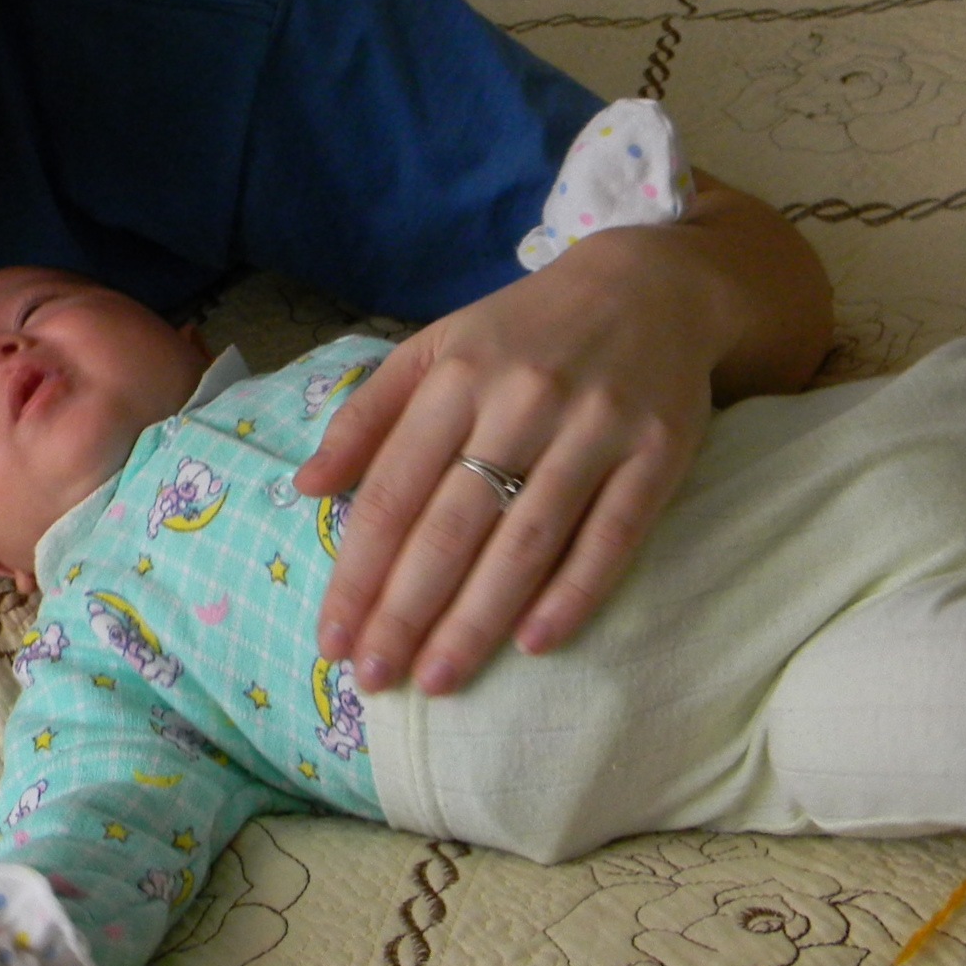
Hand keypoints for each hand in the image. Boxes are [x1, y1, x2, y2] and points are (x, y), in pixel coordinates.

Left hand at [294, 171, 830, 695]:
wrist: (651, 285)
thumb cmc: (523, 331)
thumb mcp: (435, 348)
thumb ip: (367, 415)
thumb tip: (306, 487)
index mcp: (455, 375)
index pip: (393, 490)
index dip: (358, 570)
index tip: (331, 638)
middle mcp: (521, 399)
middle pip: (452, 524)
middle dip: (407, 610)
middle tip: (375, 680)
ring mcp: (594, 427)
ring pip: (526, 540)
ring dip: (478, 618)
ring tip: (438, 680)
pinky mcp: (659, 451)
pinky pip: (613, 536)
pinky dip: (574, 593)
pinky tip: (534, 643)